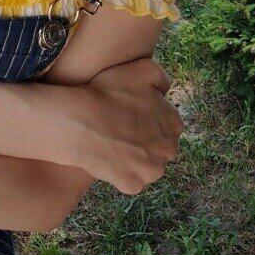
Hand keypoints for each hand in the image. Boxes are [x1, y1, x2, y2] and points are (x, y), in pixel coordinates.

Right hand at [75, 58, 183, 194]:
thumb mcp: (141, 68)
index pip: (166, 123)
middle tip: (120, 129)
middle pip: (159, 146)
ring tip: (112, 143)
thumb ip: (161, 76)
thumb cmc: (108, 93)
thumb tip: (165, 90)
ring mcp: (151, 171)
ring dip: (134, 157)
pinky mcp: (133, 185)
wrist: (81, 122)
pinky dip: (120, 171)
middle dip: (145, 140)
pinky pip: (129, 179)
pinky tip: (107, 157)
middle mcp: (169, 150)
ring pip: (146, 165)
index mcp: (174, 123)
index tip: (129, 113)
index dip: (147, 117)